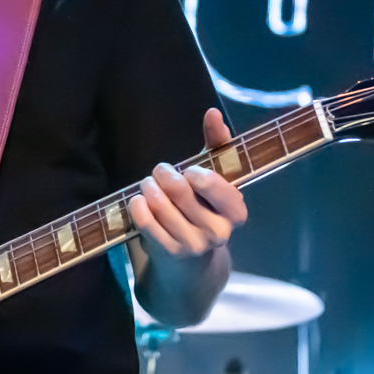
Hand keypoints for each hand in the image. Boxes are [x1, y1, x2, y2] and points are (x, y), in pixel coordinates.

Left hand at [128, 108, 247, 257]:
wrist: (189, 261)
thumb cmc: (202, 207)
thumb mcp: (214, 177)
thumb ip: (217, 144)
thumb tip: (212, 113)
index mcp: (236, 212)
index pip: (216, 186)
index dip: (198, 175)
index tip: (189, 171)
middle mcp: (219, 232)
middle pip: (181, 190)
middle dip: (165, 174)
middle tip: (160, 172)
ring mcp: (194, 245)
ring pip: (160, 204)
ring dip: (148, 187)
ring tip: (148, 185)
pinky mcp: (169, 253)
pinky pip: (145, 221)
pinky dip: (138, 206)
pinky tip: (138, 200)